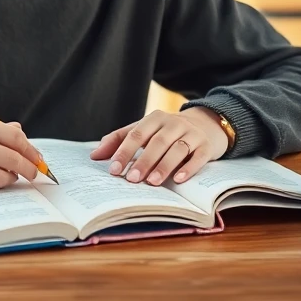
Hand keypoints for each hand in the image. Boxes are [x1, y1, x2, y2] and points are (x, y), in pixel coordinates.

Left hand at [90, 108, 228, 185]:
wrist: (206, 124)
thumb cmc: (167, 131)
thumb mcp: (144, 130)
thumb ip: (119, 140)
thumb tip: (94, 155)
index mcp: (154, 118)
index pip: (136, 134)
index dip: (124, 152)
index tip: (113, 169)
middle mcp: (174, 123)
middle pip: (157, 142)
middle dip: (143, 161)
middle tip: (132, 179)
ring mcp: (192, 134)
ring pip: (177, 149)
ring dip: (164, 166)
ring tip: (152, 182)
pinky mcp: (206, 146)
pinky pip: (198, 157)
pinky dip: (188, 168)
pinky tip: (178, 179)